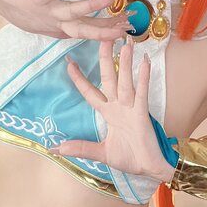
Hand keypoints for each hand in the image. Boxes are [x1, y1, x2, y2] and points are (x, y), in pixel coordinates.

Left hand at [0, 0, 133, 39]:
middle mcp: (52, 23)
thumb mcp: (45, 15)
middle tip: (129, 23)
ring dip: (94, 6)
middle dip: (107, 27)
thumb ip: (64, 17)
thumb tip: (84, 15)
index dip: (107, 30)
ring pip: (73, 12)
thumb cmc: (20, 4)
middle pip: (84, 28)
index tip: (128, 27)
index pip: (87, 30)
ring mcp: (43, 11)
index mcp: (57, 27)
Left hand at [50, 37, 175, 180]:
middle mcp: (119, 106)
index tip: (69, 64)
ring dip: (125, 63)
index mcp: (108, 113)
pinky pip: (142, 93)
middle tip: (103, 38)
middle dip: (105, 59)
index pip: (90, 92)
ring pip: (126, 81)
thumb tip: (55, 148)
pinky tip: (144, 62)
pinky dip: (143, 78)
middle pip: (109, 78)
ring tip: (126, 44)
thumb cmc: (129, 158)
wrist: (150, 168)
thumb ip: (80, 148)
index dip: (80, 79)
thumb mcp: (100, 153)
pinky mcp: (143, 114)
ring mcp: (131, 108)